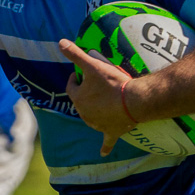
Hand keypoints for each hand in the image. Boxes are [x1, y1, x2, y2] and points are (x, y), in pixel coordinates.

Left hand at [58, 40, 137, 155]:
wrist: (134, 101)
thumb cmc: (113, 83)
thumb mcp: (93, 65)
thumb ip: (76, 54)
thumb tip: (60, 42)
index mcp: (78, 98)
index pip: (72, 86)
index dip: (75, 78)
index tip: (81, 73)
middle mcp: (85, 114)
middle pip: (82, 102)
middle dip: (86, 94)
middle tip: (97, 84)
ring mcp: (97, 124)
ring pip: (92, 117)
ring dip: (95, 111)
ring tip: (105, 101)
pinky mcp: (111, 132)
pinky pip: (107, 141)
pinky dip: (105, 147)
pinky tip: (103, 153)